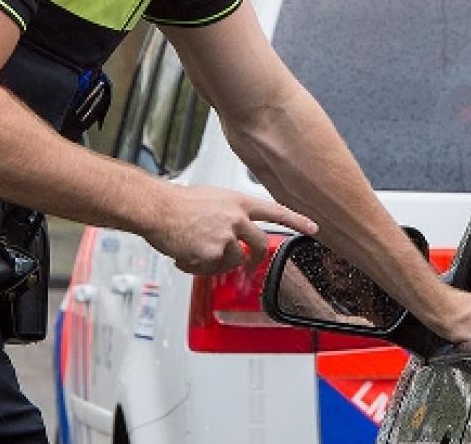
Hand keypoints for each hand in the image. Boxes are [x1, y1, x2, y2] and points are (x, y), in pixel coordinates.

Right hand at [147, 184, 315, 274]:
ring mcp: (226, 236)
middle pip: (260, 245)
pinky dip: (196, 267)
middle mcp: (237, 218)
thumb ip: (229, 215)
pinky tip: (183, 255)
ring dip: (215, 263)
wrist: (156, 208)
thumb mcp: (212, 199)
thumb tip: (235, 233)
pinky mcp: (213, 253)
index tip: (314, 229)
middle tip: (249, 266)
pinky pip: (210, 270)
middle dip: (255, 260)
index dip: (296, 221)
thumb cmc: (177, 203)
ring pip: (232, 261)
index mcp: (238, 202)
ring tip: (194, 252)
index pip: (276, 211)